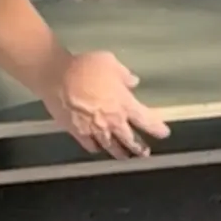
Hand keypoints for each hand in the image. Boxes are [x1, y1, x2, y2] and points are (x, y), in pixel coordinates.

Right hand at [42, 50, 170, 159]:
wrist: (56, 76)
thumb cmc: (85, 67)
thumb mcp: (110, 63)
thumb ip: (124, 75)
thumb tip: (133, 82)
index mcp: (124, 104)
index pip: (147, 121)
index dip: (157, 129)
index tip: (164, 133)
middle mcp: (112, 121)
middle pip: (130, 140)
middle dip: (139, 148)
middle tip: (145, 153)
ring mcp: (95, 130)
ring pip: (111, 147)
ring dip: (120, 153)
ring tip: (124, 157)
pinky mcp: (78, 133)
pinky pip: (90, 145)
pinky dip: (96, 148)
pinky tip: (97, 148)